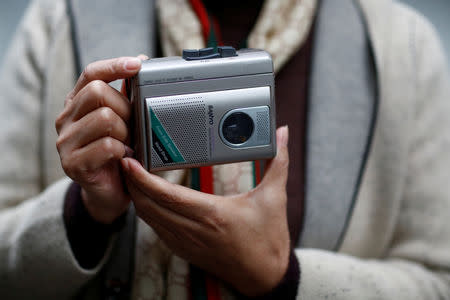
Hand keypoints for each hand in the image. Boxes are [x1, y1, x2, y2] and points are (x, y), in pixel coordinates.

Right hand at [55, 56, 143, 223]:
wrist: (110, 192)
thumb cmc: (119, 152)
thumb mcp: (123, 121)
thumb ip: (127, 95)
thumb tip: (140, 61)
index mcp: (77, 103)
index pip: (91, 73)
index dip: (114, 66)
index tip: (137, 64)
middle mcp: (66, 119)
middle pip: (98, 92)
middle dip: (125, 108)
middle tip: (133, 127)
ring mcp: (66, 142)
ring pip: (105, 118)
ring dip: (126, 132)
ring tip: (129, 144)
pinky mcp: (72, 164)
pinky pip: (107, 146)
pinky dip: (123, 151)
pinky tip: (125, 158)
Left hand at [121, 126, 289, 295]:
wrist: (265, 276)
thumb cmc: (268, 239)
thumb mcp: (275, 197)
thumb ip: (278, 162)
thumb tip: (284, 133)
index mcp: (212, 215)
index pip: (166, 196)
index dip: (142, 179)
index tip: (129, 162)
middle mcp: (194, 230)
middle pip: (149, 206)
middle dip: (131, 184)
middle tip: (124, 161)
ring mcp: (187, 242)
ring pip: (149, 219)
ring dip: (136, 198)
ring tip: (131, 176)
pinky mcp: (185, 250)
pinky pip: (157, 230)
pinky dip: (147, 213)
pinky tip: (147, 199)